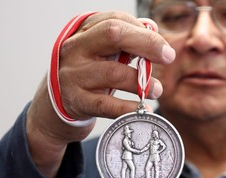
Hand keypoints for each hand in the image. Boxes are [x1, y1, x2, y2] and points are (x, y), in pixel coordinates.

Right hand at [26, 11, 174, 177]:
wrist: (56, 101)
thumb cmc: (87, 73)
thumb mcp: (101, 52)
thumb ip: (126, 39)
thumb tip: (153, 31)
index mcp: (84, 33)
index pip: (116, 21)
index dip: (143, 31)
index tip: (164, 48)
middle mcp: (76, 49)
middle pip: (113, 35)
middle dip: (146, 44)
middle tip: (168, 57)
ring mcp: (74, 75)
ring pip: (113, 73)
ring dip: (141, 82)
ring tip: (157, 90)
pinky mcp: (76, 101)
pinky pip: (105, 104)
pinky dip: (127, 108)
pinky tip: (143, 109)